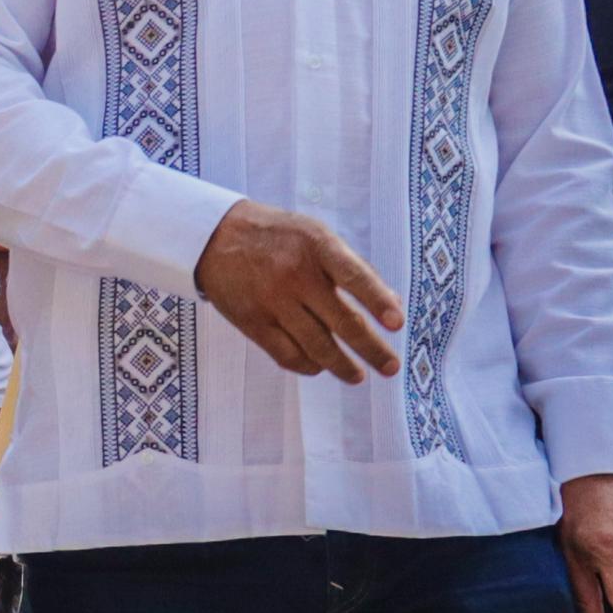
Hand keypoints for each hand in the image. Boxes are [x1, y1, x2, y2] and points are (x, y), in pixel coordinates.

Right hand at [191, 199, 402, 380]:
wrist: (215, 237)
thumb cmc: (278, 237)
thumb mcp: (316, 236)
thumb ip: (352, 268)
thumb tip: (392, 305)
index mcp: (317, 245)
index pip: (355, 277)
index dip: (378, 301)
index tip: (397, 324)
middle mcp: (295, 274)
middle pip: (342, 321)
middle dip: (371, 349)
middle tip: (391, 367)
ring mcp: (272, 301)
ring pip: (317, 346)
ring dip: (342, 367)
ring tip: (358, 376)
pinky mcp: (253, 322)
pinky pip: (287, 355)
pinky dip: (309, 366)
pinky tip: (320, 367)